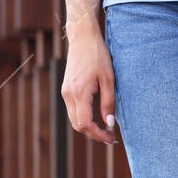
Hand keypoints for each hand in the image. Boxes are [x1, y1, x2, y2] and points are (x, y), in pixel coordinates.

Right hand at [61, 29, 118, 143]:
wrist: (82, 39)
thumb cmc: (98, 56)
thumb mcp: (108, 79)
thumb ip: (108, 103)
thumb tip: (110, 124)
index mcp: (79, 93)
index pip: (85, 124)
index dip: (98, 135)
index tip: (111, 138)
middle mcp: (68, 94)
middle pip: (78, 125)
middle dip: (94, 134)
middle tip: (111, 137)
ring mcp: (65, 92)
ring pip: (74, 119)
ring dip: (89, 127)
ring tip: (106, 129)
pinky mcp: (66, 89)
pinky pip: (73, 110)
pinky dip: (84, 118)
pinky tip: (97, 118)